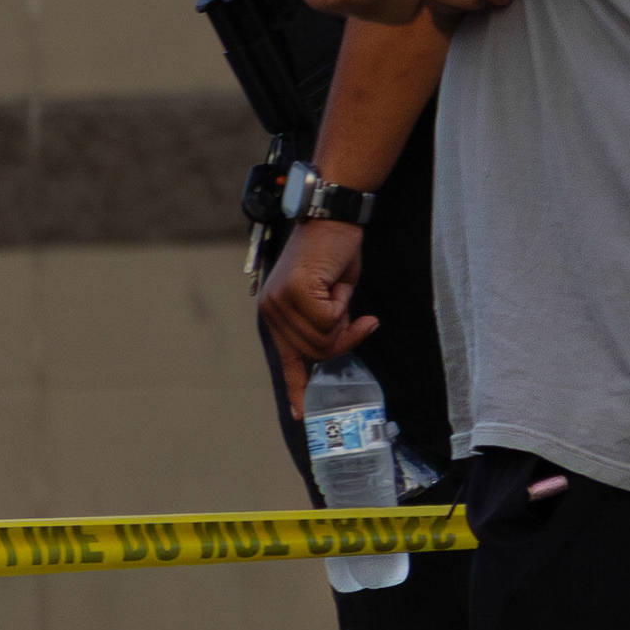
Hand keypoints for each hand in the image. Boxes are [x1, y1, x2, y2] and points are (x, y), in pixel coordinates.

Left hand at [257, 222, 378, 408]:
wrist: (333, 216)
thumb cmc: (333, 252)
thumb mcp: (329, 296)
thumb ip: (324, 323)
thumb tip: (334, 345)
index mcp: (275, 312)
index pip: (286, 358)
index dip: (296, 386)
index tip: (301, 413)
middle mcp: (271, 310)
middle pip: (314, 353)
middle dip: (341, 340)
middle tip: (358, 318)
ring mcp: (280, 302)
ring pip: (323, 339)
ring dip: (343, 320)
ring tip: (342, 293)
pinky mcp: (296, 293)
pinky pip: (330, 320)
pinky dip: (343, 306)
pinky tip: (340, 285)